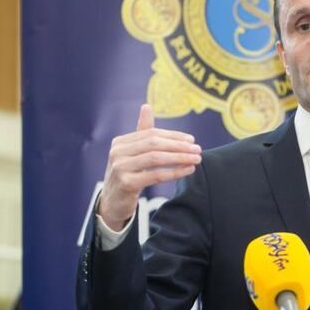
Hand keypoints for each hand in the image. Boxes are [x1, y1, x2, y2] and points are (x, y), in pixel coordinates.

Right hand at [98, 104, 201, 230]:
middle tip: (198, 149)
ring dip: (180, 158)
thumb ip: (141, 132)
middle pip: (154, 144)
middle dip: (179, 146)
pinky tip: (188, 170)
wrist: (112, 203)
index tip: (191, 140)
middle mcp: (117, 152)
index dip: (173, 136)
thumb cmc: (127, 175)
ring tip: (196, 159)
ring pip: (156, 158)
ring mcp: (120, 168)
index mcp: (120, 142)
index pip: (151, 134)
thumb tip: (146, 106)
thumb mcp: (132, 153)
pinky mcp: (126, 183)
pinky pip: (156, 175)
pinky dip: (174, 172)